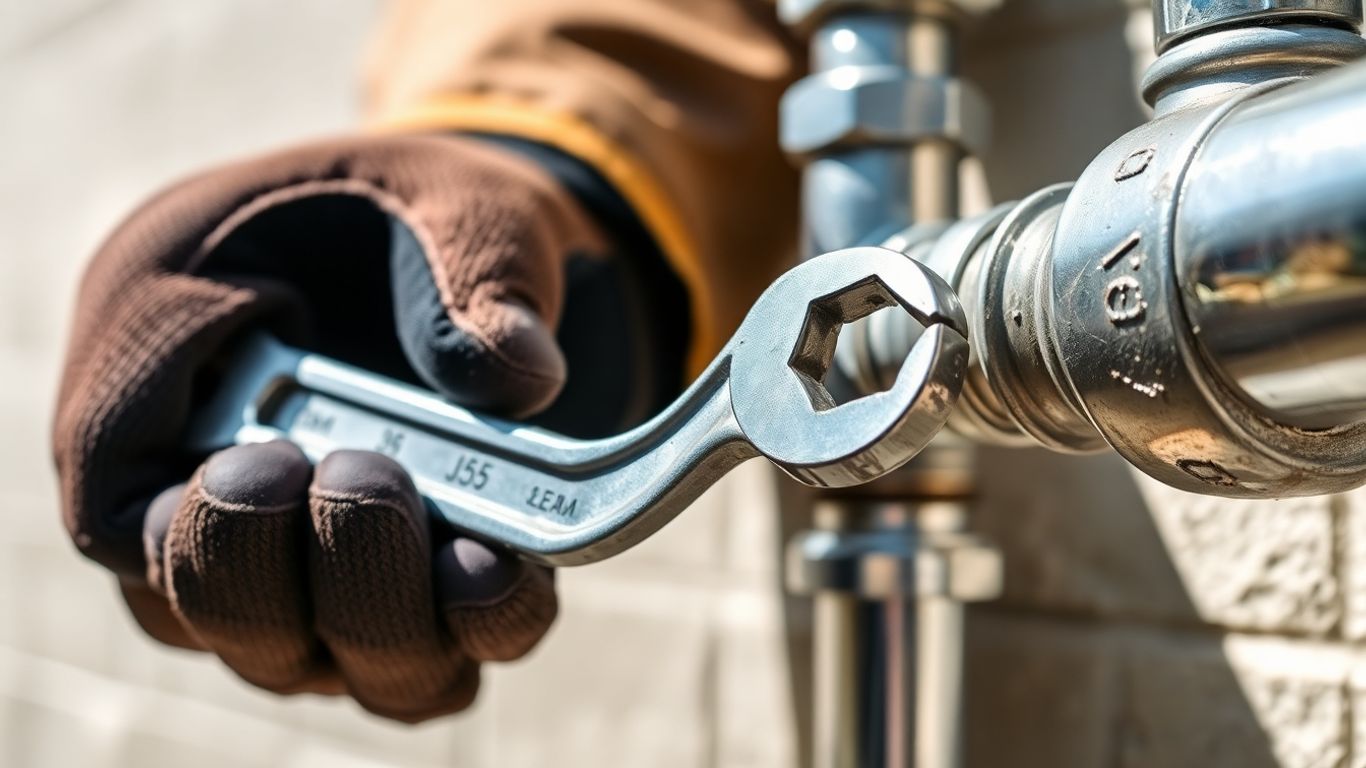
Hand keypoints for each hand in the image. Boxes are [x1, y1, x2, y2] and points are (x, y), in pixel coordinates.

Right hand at [52, 135, 612, 720]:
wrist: (487, 260)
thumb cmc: (421, 215)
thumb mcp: (448, 199)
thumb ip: (473, 273)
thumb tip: (521, 375)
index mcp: (162, 378)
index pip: (119, 515)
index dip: (192, 525)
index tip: (270, 463)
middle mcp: (218, 498)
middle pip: (208, 613)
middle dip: (285, 571)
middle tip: (362, 477)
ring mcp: (311, 565)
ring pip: (312, 659)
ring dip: (383, 616)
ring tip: (461, 543)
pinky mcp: (413, 595)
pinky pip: (424, 666)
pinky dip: (473, 632)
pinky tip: (506, 574)